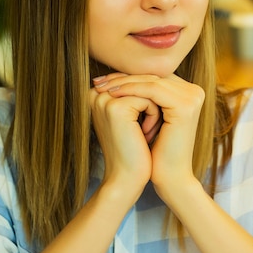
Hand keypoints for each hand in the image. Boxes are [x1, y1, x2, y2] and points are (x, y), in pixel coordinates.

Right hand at [89, 73, 155, 202]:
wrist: (128, 178)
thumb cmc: (134, 150)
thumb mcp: (134, 116)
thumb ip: (137, 93)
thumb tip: (156, 74)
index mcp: (97, 93)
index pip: (134, 79)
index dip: (149, 98)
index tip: (144, 123)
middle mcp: (96, 93)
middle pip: (141, 82)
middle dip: (152, 103)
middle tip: (146, 129)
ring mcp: (104, 99)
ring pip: (148, 90)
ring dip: (155, 111)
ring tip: (147, 133)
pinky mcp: (115, 107)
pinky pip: (150, 100)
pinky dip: (155, 117)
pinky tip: (146, 136)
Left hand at [92, 73, 204, 201]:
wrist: (169, 176)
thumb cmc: (156, 150)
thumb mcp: (147, 117)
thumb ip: (141, 95)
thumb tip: (113, 75)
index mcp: (189, 92)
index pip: (154, 76)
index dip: (128, 76)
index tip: (103, 80)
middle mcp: (195, 91)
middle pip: (153, 75)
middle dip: (123, 77)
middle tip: (98, 81)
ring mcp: (193, 97)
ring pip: (151, 80)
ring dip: (123, 82)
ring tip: (102, 88)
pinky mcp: (185, 106)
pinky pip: (153, 90)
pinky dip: (131, 90)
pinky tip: (113, 94)